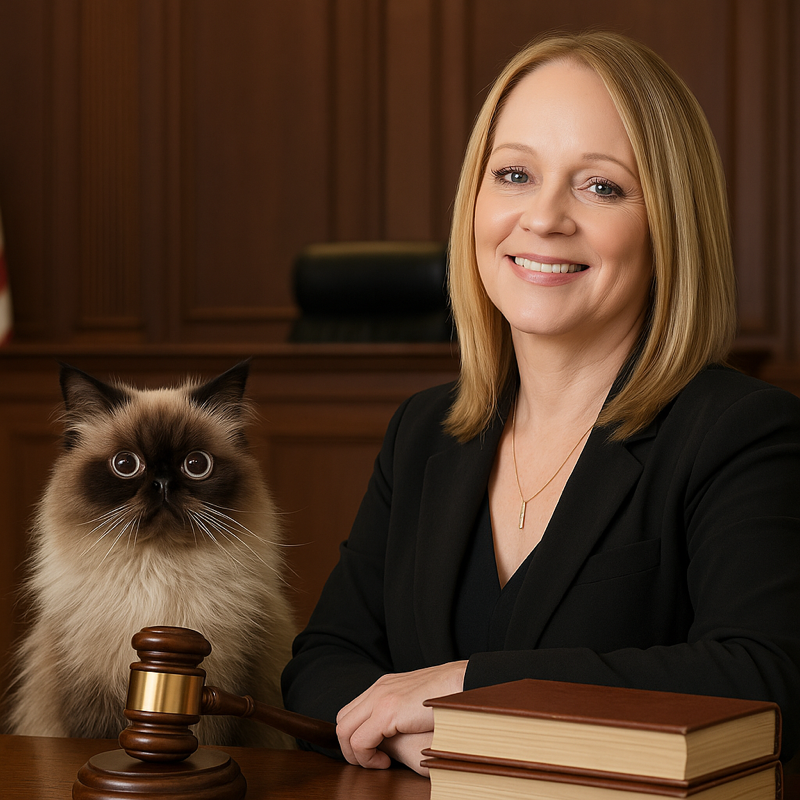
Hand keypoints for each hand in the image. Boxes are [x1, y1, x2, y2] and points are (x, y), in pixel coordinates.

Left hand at [336, 660, 466, 770]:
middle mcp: (378, 689)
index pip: (352, 712)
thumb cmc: (448, 700)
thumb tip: (388, 742)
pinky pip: (359, 740)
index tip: (376, 753)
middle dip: (350, 747)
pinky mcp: (387, 711)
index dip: (355, 737)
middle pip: (343, 720)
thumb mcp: (417, 708)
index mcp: (385, 686)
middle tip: (373, 761)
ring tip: (380, 763)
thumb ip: (399, 718)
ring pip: (344, 730)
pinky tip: (386, 763)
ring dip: (356, 754)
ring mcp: (380, 697)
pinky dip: (366, 757)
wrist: (464, 685)